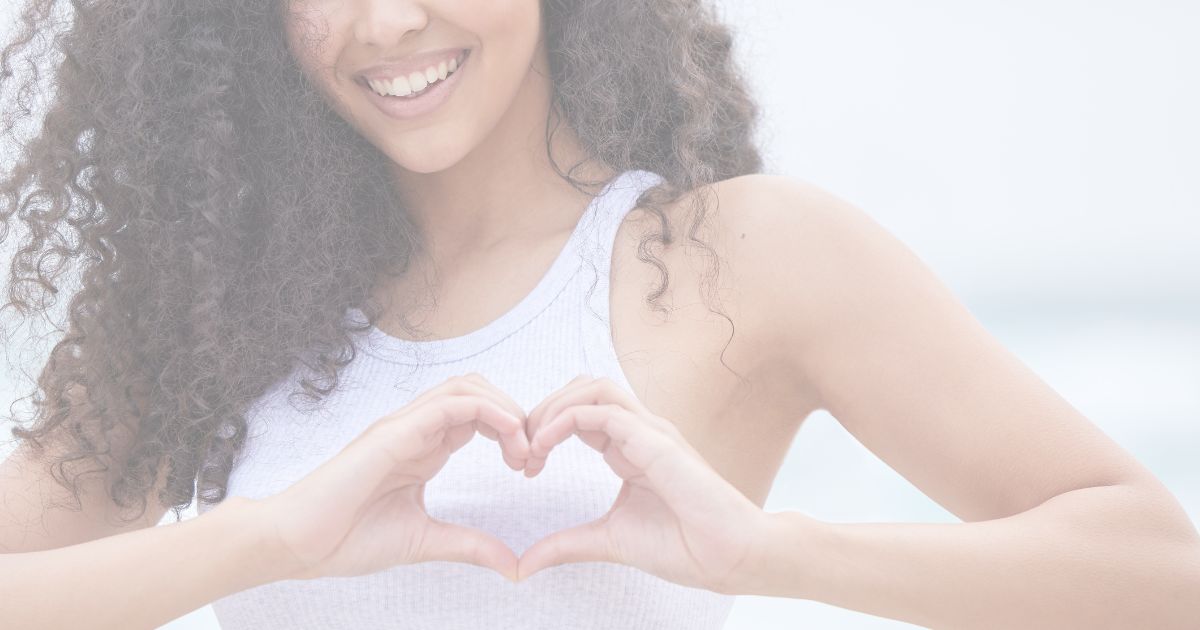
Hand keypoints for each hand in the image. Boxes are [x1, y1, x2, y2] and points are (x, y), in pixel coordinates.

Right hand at [260, 373, 531, 581]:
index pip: (478, 415)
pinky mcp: (394, 432)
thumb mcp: (425, 541)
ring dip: (505, 408)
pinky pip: (448, 404)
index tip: (529, 467)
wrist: (296, 544)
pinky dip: (486, 411)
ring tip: (523, 447)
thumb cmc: (346, 539)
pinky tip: (509, 435)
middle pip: (478, 391)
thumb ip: (470, 545)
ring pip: (466, 387)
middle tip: (532, 456)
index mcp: (423, 448)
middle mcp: (415, 429)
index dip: (512, 432)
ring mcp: (403, 426)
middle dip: (516, 414)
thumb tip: (514, 565)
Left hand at [516, 375, 770, 592]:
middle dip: (544, 408)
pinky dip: (566, 420)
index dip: (545, 429)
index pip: (581, 411)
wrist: (728, 558)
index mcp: (630, 447)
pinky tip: (544, 446)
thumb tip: (523, 565)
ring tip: (532, 443)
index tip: (526, 467)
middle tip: (521, 449)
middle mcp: (640, 431)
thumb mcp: (607, 541)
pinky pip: (603, 411)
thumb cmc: (684, 547)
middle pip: (584, 387)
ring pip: (594, 386)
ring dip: (554, 406)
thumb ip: (566, 545)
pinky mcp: (656, 440)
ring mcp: (650, 431)